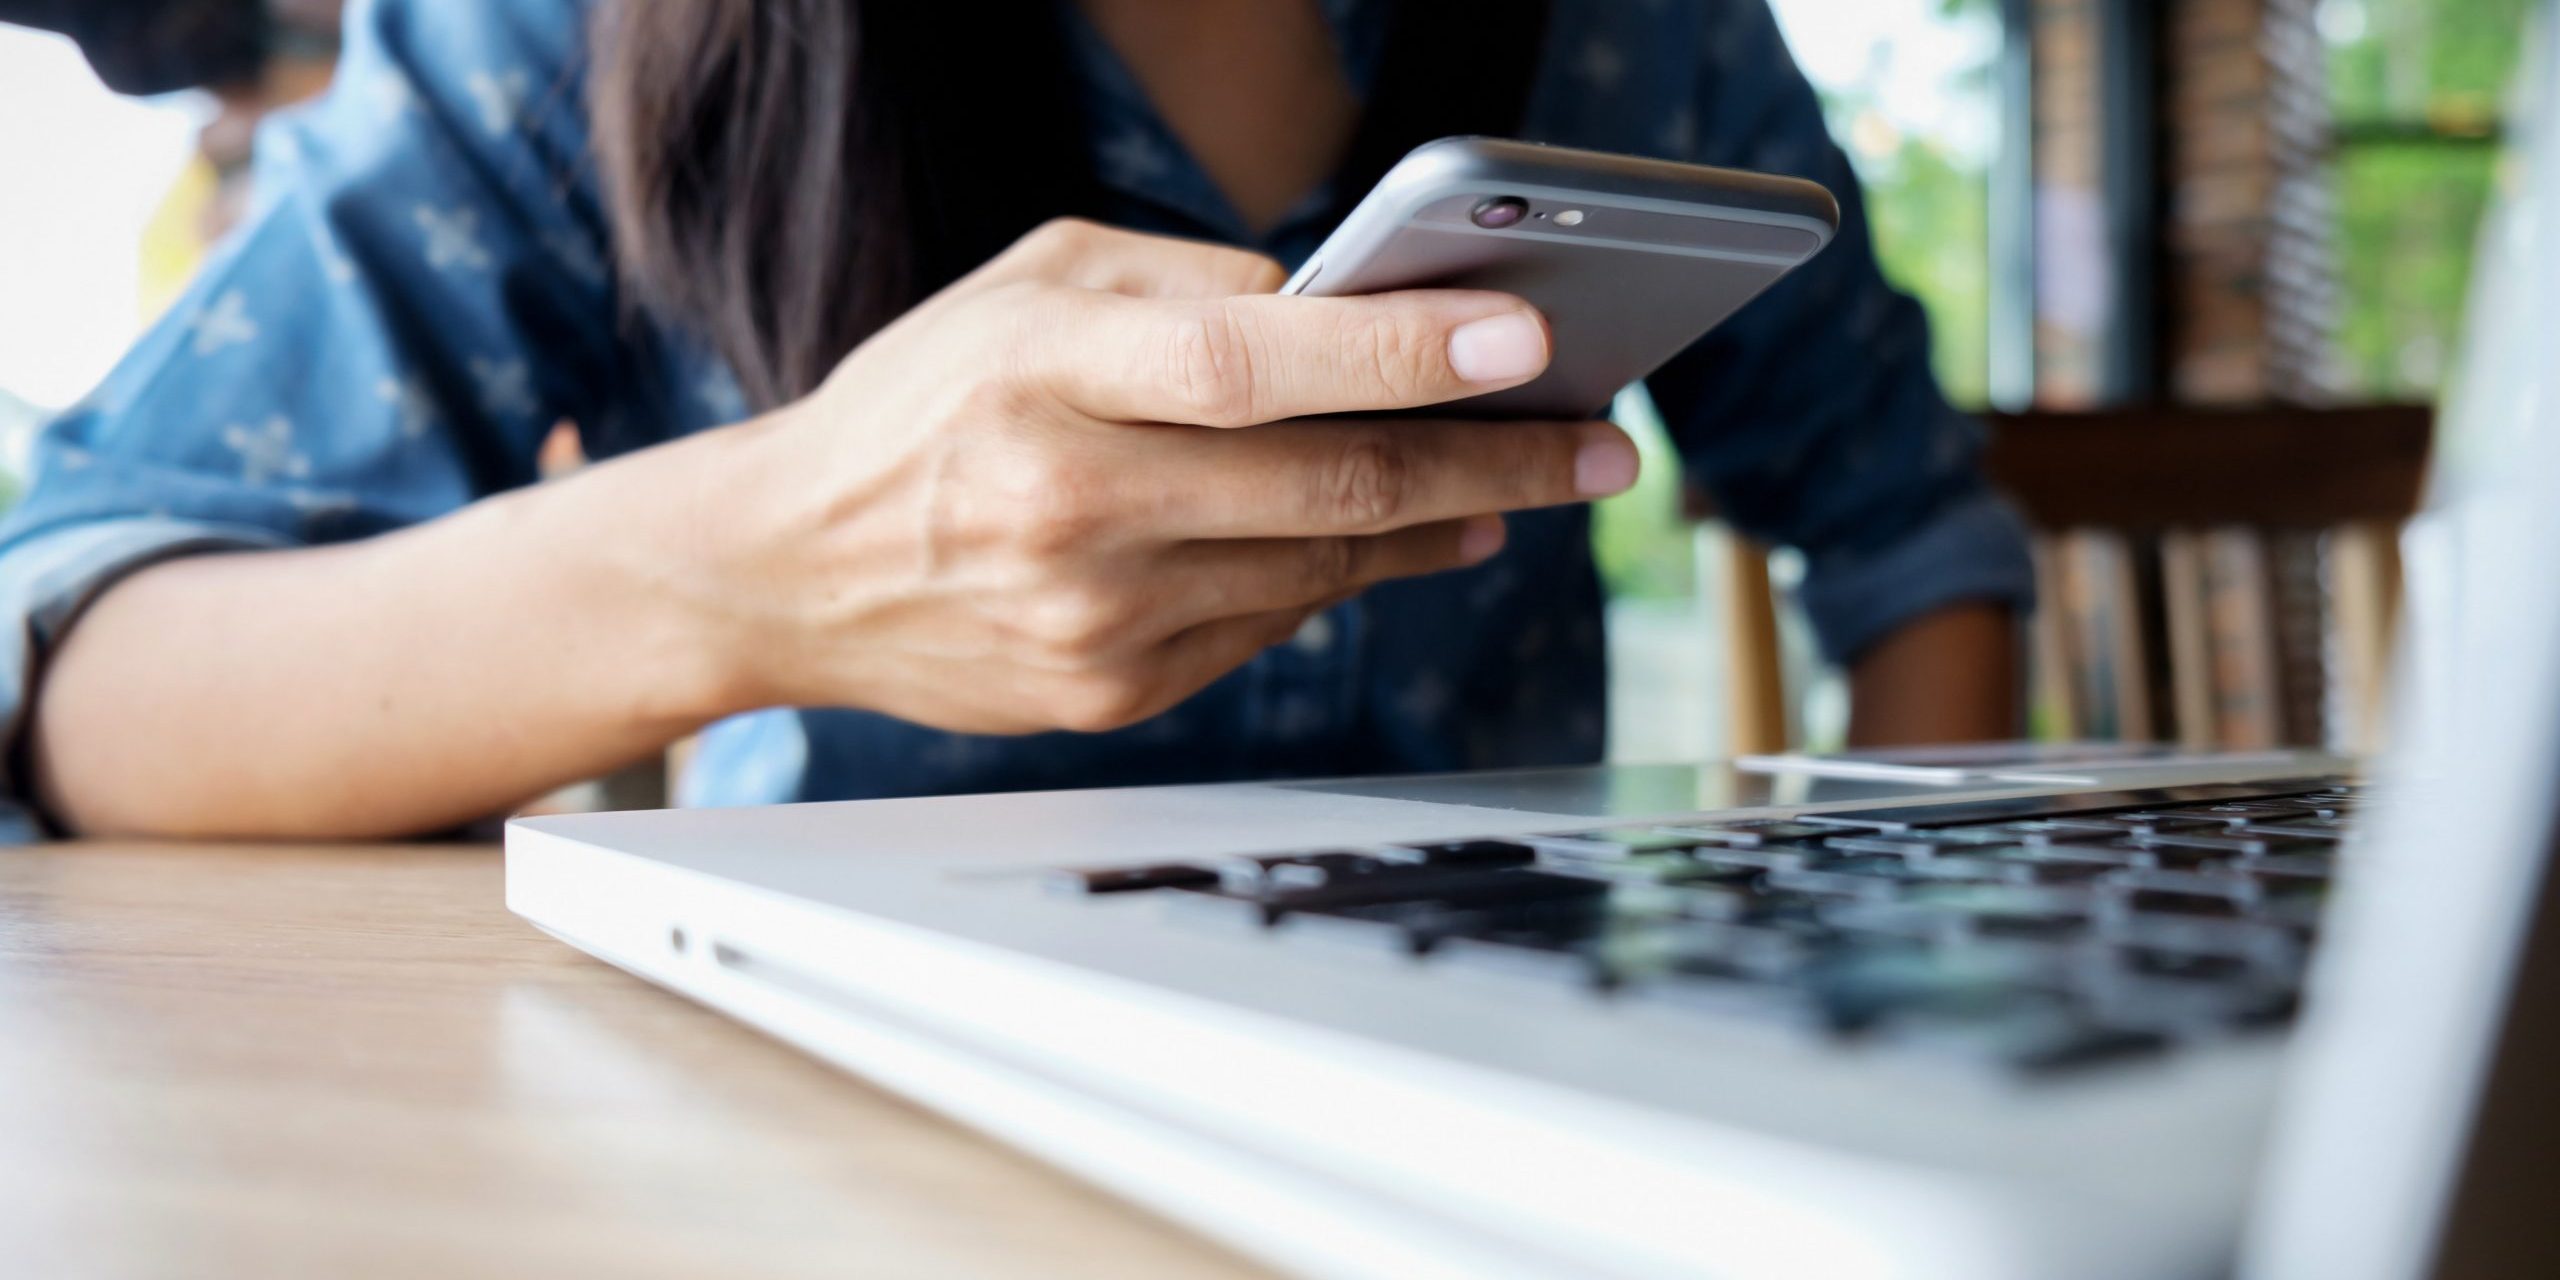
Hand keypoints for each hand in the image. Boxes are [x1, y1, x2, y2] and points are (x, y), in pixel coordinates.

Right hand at [682, 219, 1640, 733]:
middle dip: (1491, 464)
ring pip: (1321, 570)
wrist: (790, 567)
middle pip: (1327, 487)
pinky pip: (1271, 629)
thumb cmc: (924, 402)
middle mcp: (1068, 502)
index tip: (1526, 346)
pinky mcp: (1110, 695)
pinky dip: (1342, 579)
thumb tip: (1352, 311)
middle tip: (1598, 446)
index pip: (1254, 365)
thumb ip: (1189, 288)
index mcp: (1042, 373)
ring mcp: (1091, 617)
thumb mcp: (1028, 287)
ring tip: (1512, 484)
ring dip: (1437, 524)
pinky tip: (1396, 541)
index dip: (1402, 356)